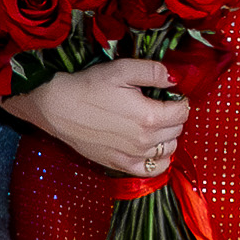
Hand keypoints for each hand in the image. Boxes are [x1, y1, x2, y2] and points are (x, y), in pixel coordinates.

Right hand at [9, 57, 190, 177]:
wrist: (56, 107)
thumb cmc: (87, 86)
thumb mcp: (121, 69)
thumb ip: (153, 72)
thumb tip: (175, 77)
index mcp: (149, 116)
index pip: (182, 111)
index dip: (179, 100)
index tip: (170, 93)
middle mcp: (144, 141)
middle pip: (177, 130)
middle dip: (174, 116)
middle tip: (159, 104)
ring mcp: (132, 155)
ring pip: (168, 150)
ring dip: (167, 136)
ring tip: (154, 123)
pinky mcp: (119, 164)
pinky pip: (151, 170)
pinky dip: (158, 161)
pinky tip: (152, 149)